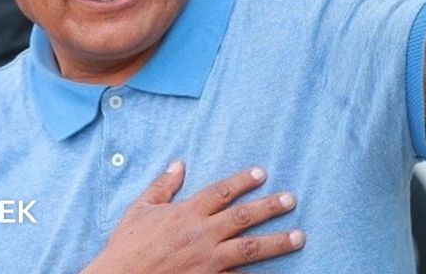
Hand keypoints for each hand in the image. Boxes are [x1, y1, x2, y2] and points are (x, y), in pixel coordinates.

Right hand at [83, 161, 303, 273]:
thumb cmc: (127, 245)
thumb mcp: (140, 209)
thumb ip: (162, 186)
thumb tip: (179, 164)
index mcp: (185, 213)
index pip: (220, 191)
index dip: (243, 181)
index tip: (262, 173)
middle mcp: (200, 234)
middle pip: (242, 217)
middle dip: (269, 207)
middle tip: (291, 199)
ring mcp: (207, 261)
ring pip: (249, 248)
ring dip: (276, 242)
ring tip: (299, 237)